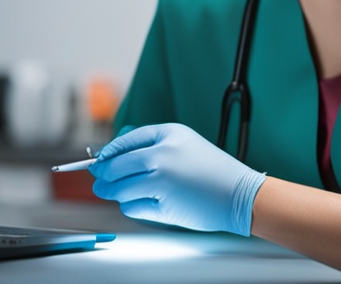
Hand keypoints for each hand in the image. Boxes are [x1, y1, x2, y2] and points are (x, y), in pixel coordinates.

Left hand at [89, 123, 265, 235]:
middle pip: (116, 165)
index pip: (126, 140)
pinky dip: (130, 206)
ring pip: (118, 188)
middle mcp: (162, 154)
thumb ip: (154, 145)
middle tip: (99, 180)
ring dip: (114, 193)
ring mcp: (161, 179)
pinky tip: (140, 203)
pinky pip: (132, 206)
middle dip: (103, 175)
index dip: (109, 151)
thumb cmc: (214, 171)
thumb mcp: (186, 144)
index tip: (100, 159)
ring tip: (115, 193)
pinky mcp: (162, 203)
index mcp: (170, 134)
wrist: (241, 194)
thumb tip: (114, 153)